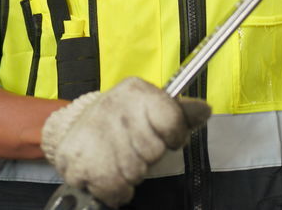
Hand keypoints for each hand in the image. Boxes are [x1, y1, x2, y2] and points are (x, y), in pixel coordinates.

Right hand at [40, 77, 209, 207]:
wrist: (77, 128)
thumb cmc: (124, 120)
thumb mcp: (153, 108)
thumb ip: (182, 113)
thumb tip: (204, 111)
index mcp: (135, 90)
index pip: (171, 120)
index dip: (174, 135)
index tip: (166, 137)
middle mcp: (113, 106)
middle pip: (153, 151)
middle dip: (148, 157)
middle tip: (135, 148)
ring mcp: (94, 133)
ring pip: (134, 172)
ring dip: (132, 174)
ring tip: (121, 160)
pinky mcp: (78, 160)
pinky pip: (114, 189)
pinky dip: (117, 190)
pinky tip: (110, 174)